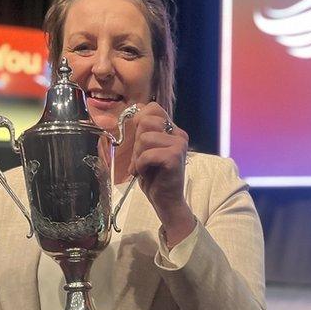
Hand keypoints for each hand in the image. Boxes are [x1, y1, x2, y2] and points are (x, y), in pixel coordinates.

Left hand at [127, 102, 195, 246]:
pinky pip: (147, 154)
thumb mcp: (144, 151)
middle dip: (136, 143)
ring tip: (144, 167)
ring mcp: (179, 144)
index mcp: (172, 130)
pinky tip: (146, 173)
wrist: (166, 201)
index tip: (137, 139)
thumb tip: (131, 115)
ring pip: (145, 137)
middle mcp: (179, 134)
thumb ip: (141, 134)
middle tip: (141, 159)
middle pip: (145, 121)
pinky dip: (141, 165)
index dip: (139, 119)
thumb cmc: (154, 177)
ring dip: (138, 156)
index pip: (153, 108)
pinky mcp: (175, 157)